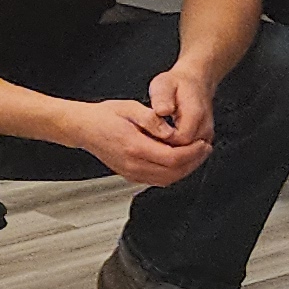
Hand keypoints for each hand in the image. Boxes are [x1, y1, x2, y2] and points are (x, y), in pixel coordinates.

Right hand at [66, 93, 208, 186]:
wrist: (83, 127)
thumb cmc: (104, 116)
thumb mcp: (131, 108)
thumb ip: (152, 119)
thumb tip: (170, 131)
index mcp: (134, 146)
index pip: (173, 158)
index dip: (192, 153)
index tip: (202, 143)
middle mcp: (133, 164)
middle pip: (173, 173)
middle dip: (194, 162)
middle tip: (205, 149)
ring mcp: (131, 172)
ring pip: (167, 180)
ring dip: (186, 170)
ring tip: (196, 155)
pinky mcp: (130, 175)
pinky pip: (158, 180)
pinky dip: (173, 173)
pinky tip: (180, 161)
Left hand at [145, 63, 214, 149]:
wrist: (195, 83)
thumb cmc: (177, 84)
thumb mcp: (163, 85)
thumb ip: (162, 98)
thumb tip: (161, 111)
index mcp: (195, 114)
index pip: (180, 139)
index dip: (163, 140)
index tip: (150, 135)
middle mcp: (205, 128)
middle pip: (187, 153)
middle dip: (166, 152)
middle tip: (148, 144)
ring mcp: (206, 137)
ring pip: (190, 157)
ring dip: (171, 156)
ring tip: (154, 148)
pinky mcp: (204, 142)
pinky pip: (192, 157)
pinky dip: (177, 156)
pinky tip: (164, 149)